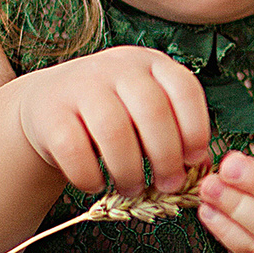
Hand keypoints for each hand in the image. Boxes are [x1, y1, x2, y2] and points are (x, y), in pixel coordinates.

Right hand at [13, 46, 210, 195]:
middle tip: (168, 186)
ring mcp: (81, 85)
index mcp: (150, 63)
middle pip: (152, 112)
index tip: (195, 161)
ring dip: (130, 172)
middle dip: (166, 158)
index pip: (185, 89)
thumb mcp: (145, 112)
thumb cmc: (113, 114)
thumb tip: (205, 168)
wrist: (48, 104)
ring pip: (114, 132)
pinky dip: (90, 177)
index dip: (196, 129)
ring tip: (133, 189)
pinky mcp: (50, 112)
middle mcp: (117, 66)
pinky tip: (96, 184)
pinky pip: (74, 150)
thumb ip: (175, 132)